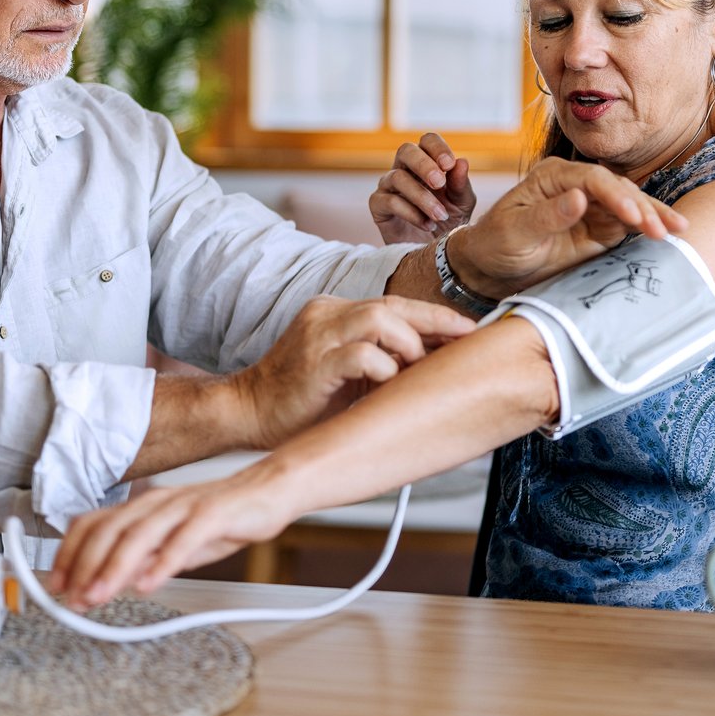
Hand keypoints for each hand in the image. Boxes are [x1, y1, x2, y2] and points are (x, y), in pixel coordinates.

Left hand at [51, 466, 295, 607]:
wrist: (269, 491)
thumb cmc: (223, 517)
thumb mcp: (175, 543)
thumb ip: (145, 559)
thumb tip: (112, 582)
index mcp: (144, 507)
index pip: (94, 524)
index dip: (70, 554)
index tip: (56, 584)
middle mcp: (158, 502)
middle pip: (110, 529)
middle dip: (85, 566)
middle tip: (73, 599)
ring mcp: (185, 506)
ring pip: (140, 533)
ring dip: (114, 567)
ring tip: (99, 595)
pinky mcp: (213, 514)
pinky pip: (184, 538)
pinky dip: (164, 562)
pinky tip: (150, 584)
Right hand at [230, 295, 473, 448]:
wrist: (248, 412)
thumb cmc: (301, 398)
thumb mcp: (347, 369)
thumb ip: (381, 356)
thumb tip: (434, 358)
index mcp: (334, 312)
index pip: (394, 303)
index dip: (433, 315)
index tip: (467, 329)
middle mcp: (326, 315)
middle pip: (392, 304)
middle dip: (436, 321)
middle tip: (466, 337)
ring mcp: (317, 337)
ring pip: (378, 318)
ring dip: (409, 343)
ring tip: (416, 367)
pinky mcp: (313, 364)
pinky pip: (361, 355)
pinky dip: (384, 367)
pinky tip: (388, 383)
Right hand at [369, 133, 476, 243]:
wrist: (433, 254)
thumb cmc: (448, 223)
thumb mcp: (461, 204)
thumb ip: (460, 185)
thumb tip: (462, 162)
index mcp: (427, 163)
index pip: (427, 141)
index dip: (437, 148)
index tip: (449, 164)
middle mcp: (405, 169)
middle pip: (405, 150)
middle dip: (424, 164)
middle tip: (439, 183)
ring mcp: (388, 186)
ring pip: (397, 177)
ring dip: (421, 197)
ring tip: (439, 215)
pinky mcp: (378, 206)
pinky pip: (389, 201)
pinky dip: (410, 213)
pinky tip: (426, 225)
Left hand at [449, 157, 687, 298]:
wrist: (491, 268)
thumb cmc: (495, 244)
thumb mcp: (513, 232)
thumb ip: (546, 216)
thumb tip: (579, 197)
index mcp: (553, 176)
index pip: (593, 179)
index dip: (615, 196)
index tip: (632, 216)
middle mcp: (576, 186)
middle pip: (618, 189)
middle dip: (642, 208)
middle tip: (663, 230)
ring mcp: (591, 207)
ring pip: (629, 206)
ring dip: (653, 216)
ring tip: (678, 230)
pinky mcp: (599, 228)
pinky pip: (628, 226)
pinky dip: (648, 230)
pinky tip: (669, 235)